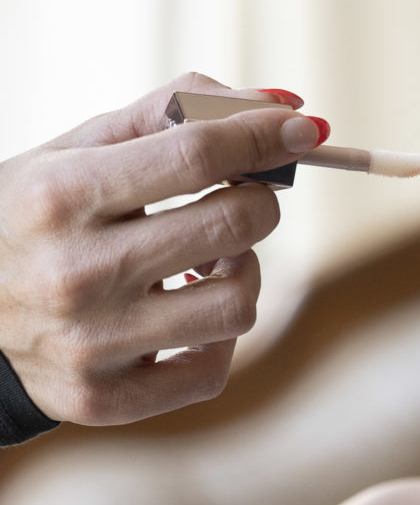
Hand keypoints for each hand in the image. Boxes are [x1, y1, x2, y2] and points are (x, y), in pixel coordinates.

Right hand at [0, 72, 323, 425]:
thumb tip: (285, 105)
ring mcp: (90, 344)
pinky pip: (212, 370)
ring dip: (241, 268)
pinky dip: (216, 337)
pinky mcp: (104, 400)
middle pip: (231, 225)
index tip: (300, 130)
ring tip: (207, 256)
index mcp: (60, 197)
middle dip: (257, 199)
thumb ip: (173, 114)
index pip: (196, 155)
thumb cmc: (34, 214)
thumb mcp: (76, 150)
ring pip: (238, 303)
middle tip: (241, 194)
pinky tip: (184, 310)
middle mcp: (74, 273)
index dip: (263, 136)